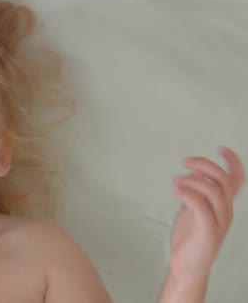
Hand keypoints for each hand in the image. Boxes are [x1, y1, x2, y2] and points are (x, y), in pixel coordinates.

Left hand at [169, 147, 244, 280]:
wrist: (187, 265)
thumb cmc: (190, 237)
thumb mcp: (193, 209)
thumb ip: (195, 193)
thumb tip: (191, 175)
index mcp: (223, 205)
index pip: (236, 180)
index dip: (233, 162)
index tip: (220, 148)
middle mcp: (225, 212)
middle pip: (224, 181)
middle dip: (206, 166)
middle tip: (185, 161)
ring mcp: (218, 222)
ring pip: (215, 192)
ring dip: (194, 180)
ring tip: (177, 179)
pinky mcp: (208, 232)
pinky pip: (202, 208)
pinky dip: (189, 195)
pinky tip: (176, 189)